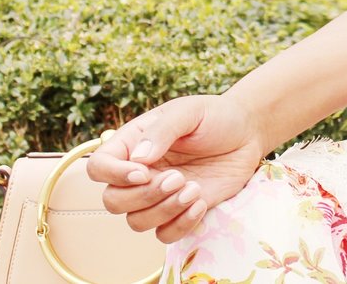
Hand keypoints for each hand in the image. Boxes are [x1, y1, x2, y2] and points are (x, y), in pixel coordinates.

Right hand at [86, 94, 266, 243]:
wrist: (247, 134)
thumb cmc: (215, 117)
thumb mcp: (188, 112)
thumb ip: (161, 131)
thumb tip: (138, 160)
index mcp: (133, 144)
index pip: (99, 167)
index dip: (114, 175)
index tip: (143, 172)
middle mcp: (140, 173)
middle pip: (114, 201)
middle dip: (144, 196)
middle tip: (178, 178)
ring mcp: (158, 196)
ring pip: (136, 222)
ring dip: (164, 210)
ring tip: (194, 188)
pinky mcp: (179, 212)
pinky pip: (164, 235)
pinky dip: (180, 225)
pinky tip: (201, 203)